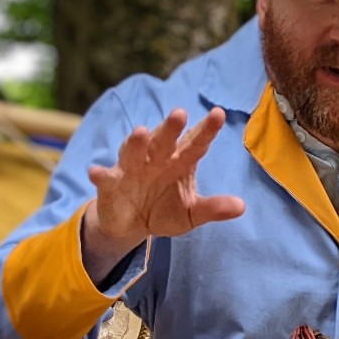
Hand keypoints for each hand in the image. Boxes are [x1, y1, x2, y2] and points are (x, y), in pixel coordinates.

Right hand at [81, 108, 244, 283]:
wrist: (133, 225)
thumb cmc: (166, 210)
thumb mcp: (192, 213)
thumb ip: (214, 208)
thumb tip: (242, 207)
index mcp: (180, 162)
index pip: (196, 143)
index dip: (207, 130)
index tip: (219, 114)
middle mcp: (156, 159)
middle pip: (164, 141)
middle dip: (171, 127)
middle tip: (180, 113)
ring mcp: (131, 169)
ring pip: (133, 151)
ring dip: (136, 142)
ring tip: (141, 132)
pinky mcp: (110, 184)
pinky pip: (104, 178)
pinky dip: (99, 175)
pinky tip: (96, 172)